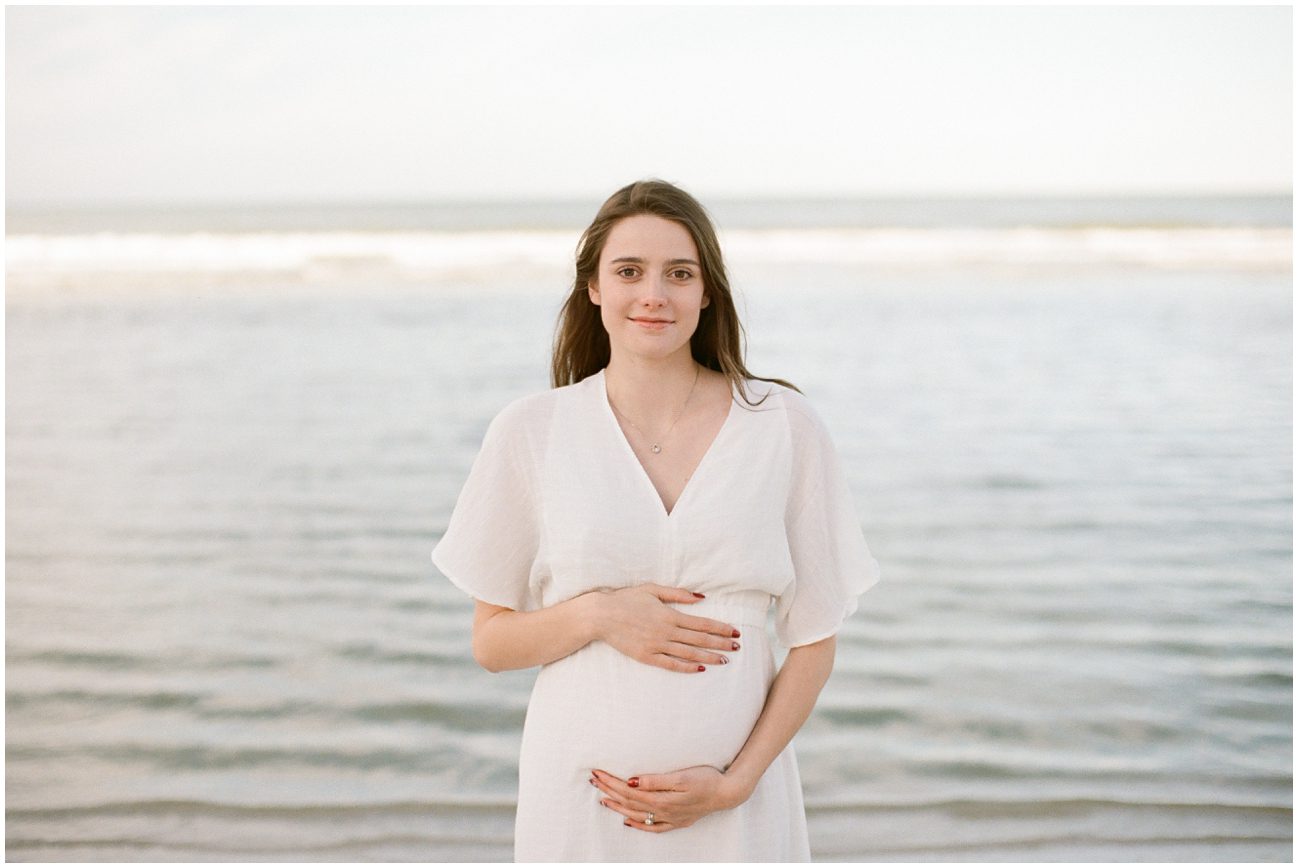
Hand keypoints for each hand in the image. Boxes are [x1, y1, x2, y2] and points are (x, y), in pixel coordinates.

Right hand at [588, 584, 741, 673]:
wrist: (601, 616)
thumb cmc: (626, 599)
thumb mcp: (652, 590)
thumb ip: (678, 594)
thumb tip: (701, 598)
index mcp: (669, 614)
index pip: (702, 623)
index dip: (720, 628)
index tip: (735, 632)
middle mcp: (666, 631)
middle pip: (700, 639)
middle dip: (721, 643)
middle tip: (738, 647)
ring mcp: (656, 645)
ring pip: (689, 653)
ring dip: (709, 656)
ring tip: (725, 660)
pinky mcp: (646, 657)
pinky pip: (671, 664)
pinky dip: (687, 667)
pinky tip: (700, 668)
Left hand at [589, 765, 748, 832]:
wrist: (727, 793)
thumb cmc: (706, 780)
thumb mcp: (681, 776)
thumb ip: (656, 780)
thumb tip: (632, 780)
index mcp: (661, 799)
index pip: (628, 790)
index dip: (611, 782)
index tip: (597, 772)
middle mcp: (662, 811)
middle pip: (629, 802)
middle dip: (609, 790)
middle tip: (593, 780)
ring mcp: (669, 818)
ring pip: (636, 814)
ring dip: (618, 806)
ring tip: (602, 798)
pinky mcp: (676, 820)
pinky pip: (652, 826)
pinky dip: (638, 824)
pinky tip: (628, 821)